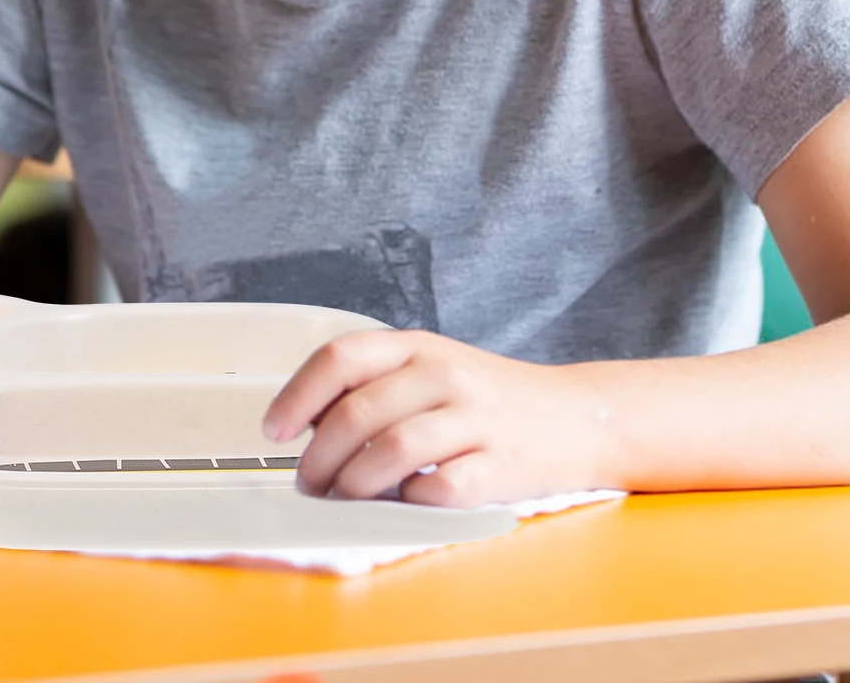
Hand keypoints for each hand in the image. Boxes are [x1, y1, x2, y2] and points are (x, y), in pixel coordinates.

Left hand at [261, 330, 612, 508]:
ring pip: (392, 450)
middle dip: (318, 457)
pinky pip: (440, 488)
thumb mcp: (429, 369)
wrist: (576, 416)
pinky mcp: (501, 465)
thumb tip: (306, 424)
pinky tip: (402, 503)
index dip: (298, 394)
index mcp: (415, 346)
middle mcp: (442, 373)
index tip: (273, 430)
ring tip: (343, 499)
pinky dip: (410, 501)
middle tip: (307, 484)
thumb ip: (374, 385)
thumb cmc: (485, 398)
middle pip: (357, 413)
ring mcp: (474, 418)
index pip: (340, 357)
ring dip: (354, 484)